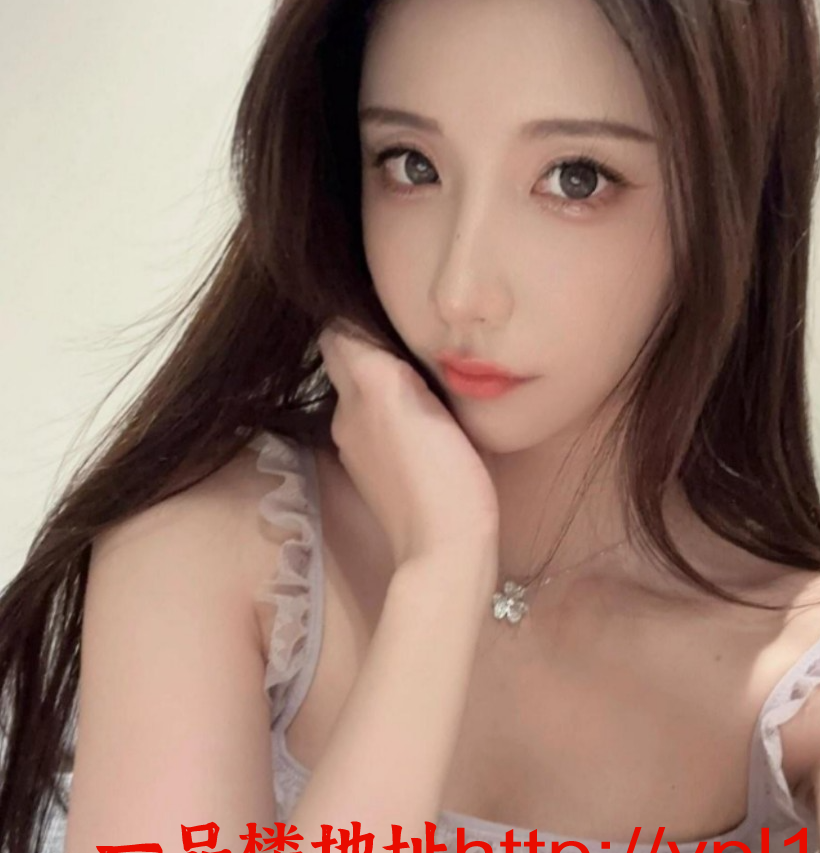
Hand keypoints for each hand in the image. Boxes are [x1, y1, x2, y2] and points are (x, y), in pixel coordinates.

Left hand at [317, 321, 499, 569]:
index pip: (338, 338)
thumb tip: (340, 318)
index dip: (355, 316)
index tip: (387, 302)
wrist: (447, 551)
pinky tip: (431, 416)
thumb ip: (364, 354)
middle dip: (375, 346)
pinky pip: (390, 427)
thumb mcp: (395, 396)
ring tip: (428, 369)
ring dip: (390, 381)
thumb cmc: (433, 472)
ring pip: (372, 398)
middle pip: (353, 366)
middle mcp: (349, 423)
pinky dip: (402, 413)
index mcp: (352, 399)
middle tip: (415, 331)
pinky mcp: (390, 479)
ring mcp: (368, 455)